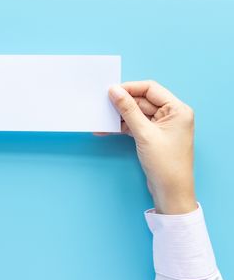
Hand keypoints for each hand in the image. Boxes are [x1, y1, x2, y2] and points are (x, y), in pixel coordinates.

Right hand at [106, 80, 196, 214]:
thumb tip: (114, 91)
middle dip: (123, 103)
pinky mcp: (153, 136)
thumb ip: (128, 110)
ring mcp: (162, 126)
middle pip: (142, 100)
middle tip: (103, 103)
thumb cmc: (166, 164)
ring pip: (137, 113)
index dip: (130, 88)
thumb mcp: (144, 133)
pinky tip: (107, 129)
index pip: (151, 89)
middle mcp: (172, 115)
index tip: (111, 91)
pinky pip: (135, 125)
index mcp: (178, 109)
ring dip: (120, 116)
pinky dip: (122, 127)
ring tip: (102, 118)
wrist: (170, 192)